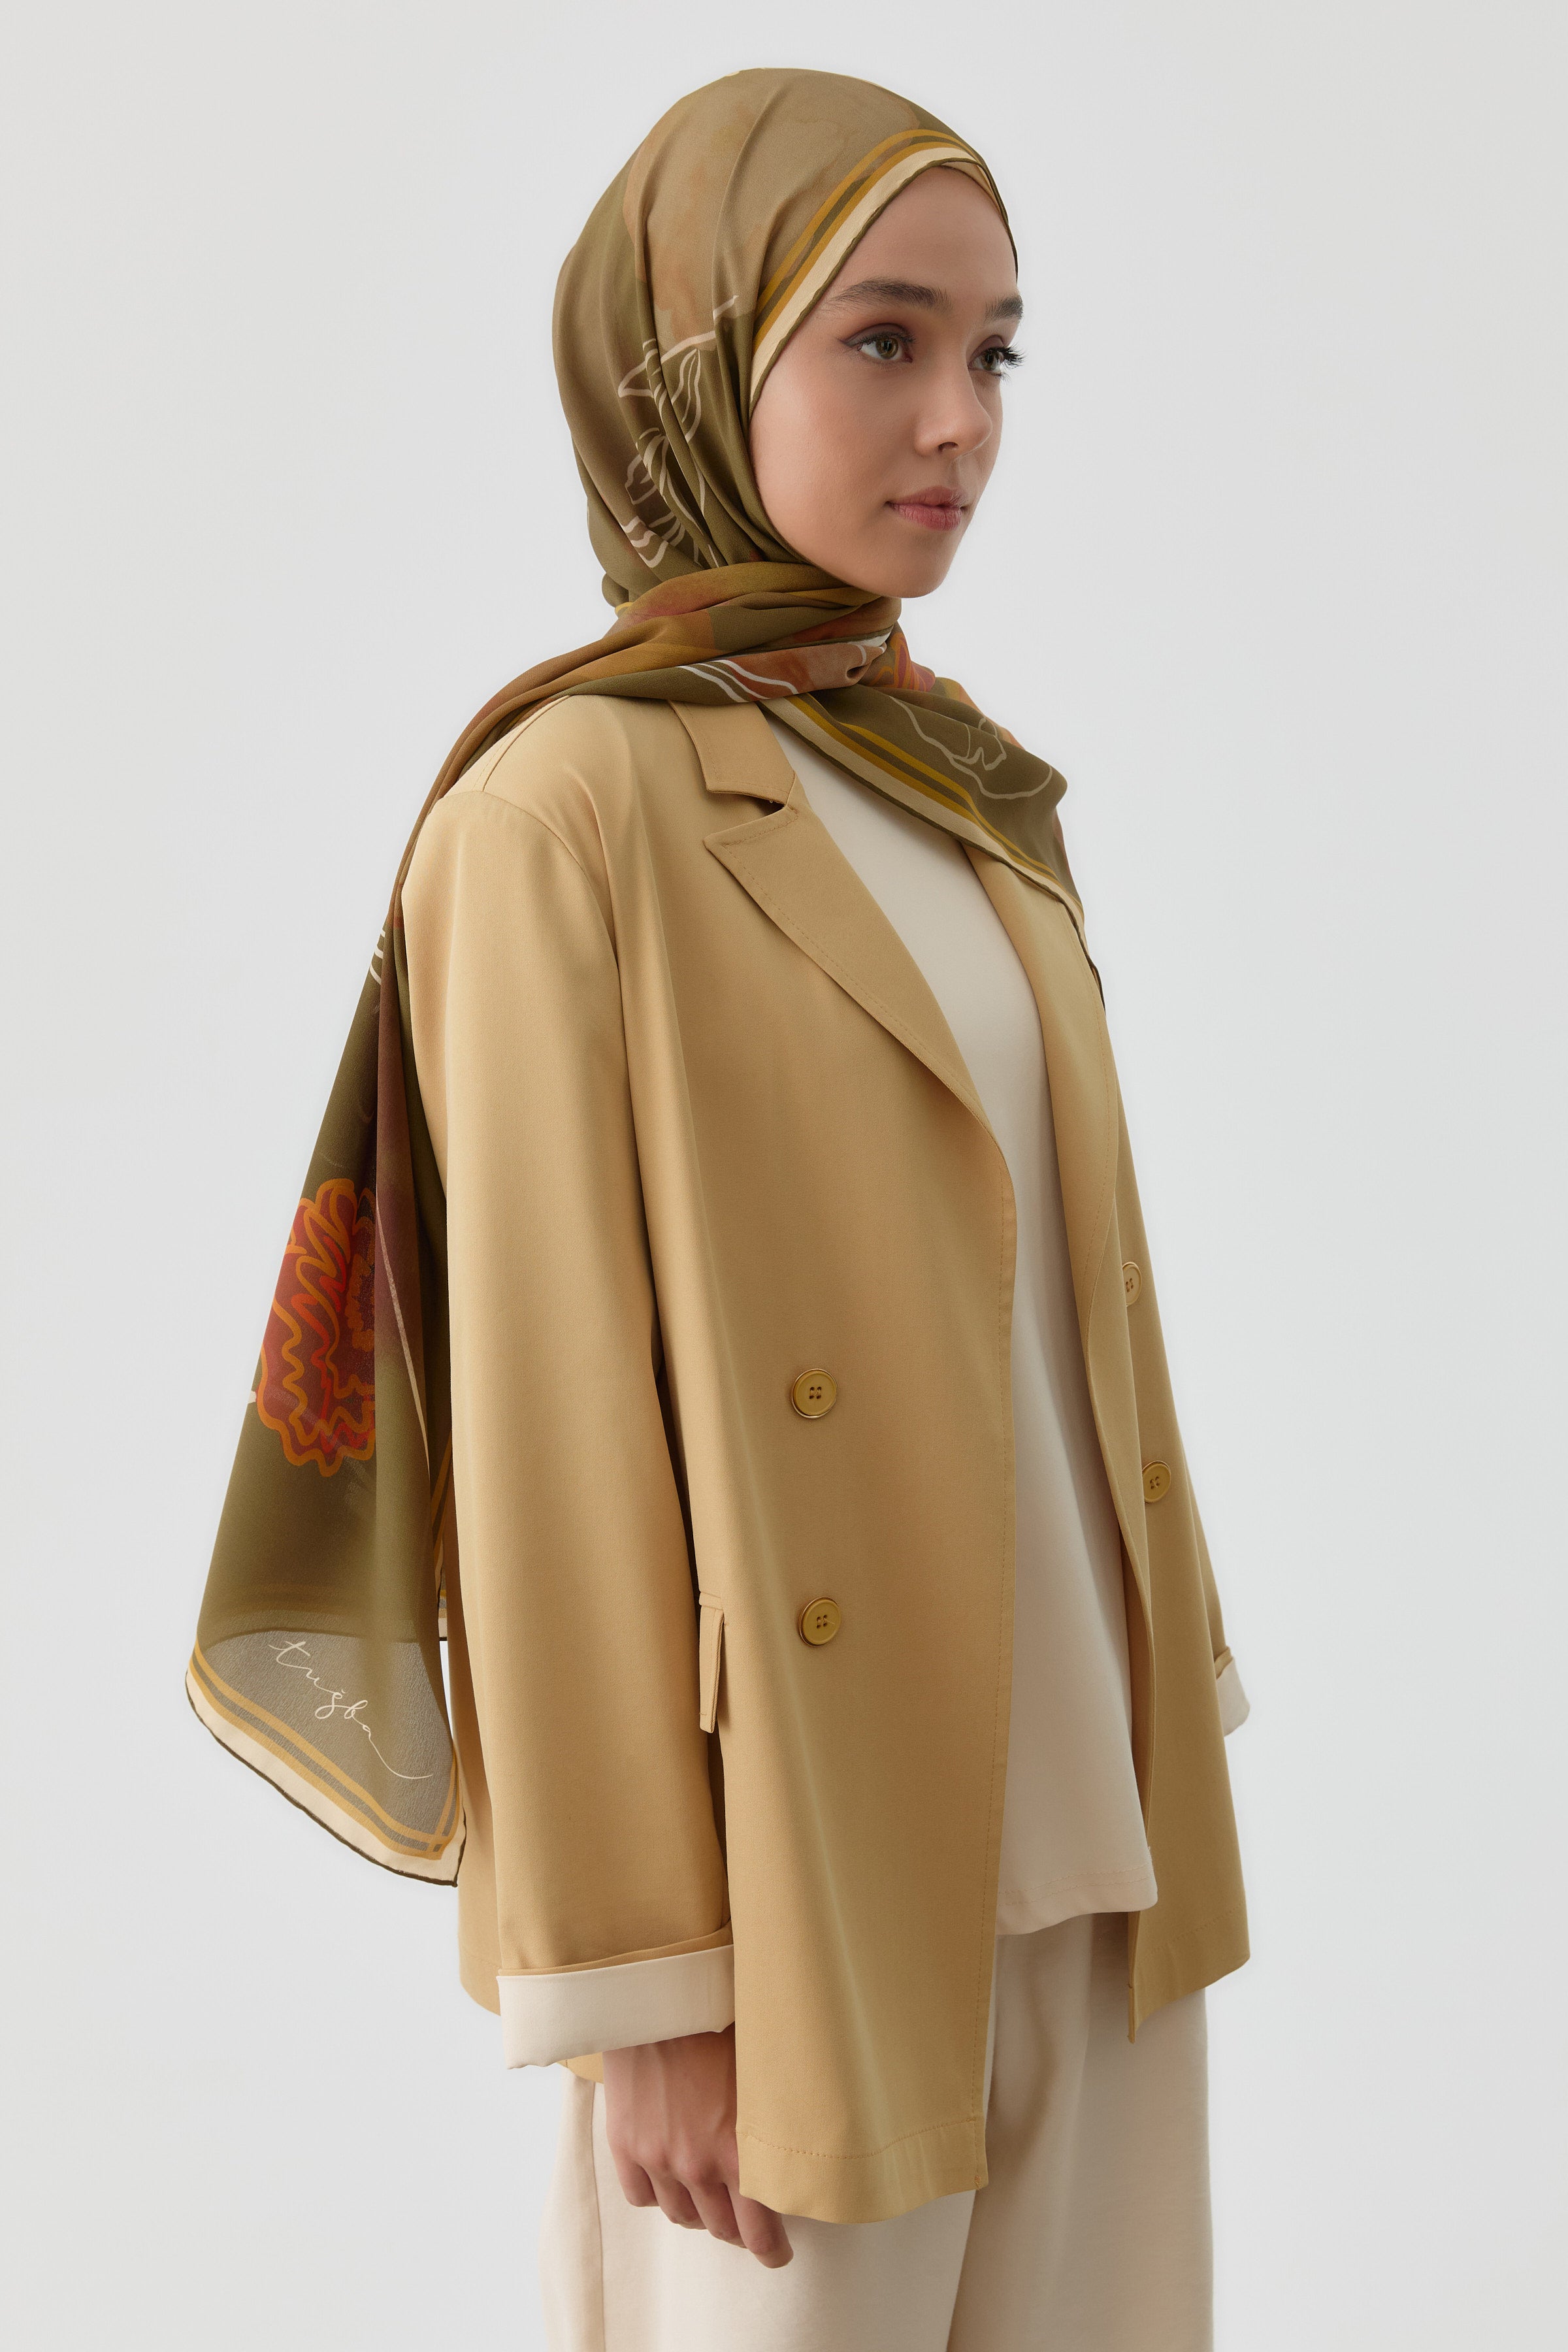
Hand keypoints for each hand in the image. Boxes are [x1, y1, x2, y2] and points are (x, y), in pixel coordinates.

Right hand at [601, 2025, 793, 2266]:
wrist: (659, 1994)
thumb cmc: (721, 2021)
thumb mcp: (766, 2072)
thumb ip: (778, 2119)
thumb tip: (808, 2141)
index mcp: (738, 2151)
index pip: (759, 2231)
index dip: (771, 2249)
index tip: (778, 2253)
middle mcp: (696, 2165)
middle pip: (721, 2228)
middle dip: (739, 2230)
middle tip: (749, 2222)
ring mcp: (656, 2157)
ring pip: (682, 2215)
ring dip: (701, 2213)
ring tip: (712, 2200)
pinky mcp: (624, 2143)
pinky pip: (642, 2196)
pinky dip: (659, 2195)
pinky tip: (671, 2182)